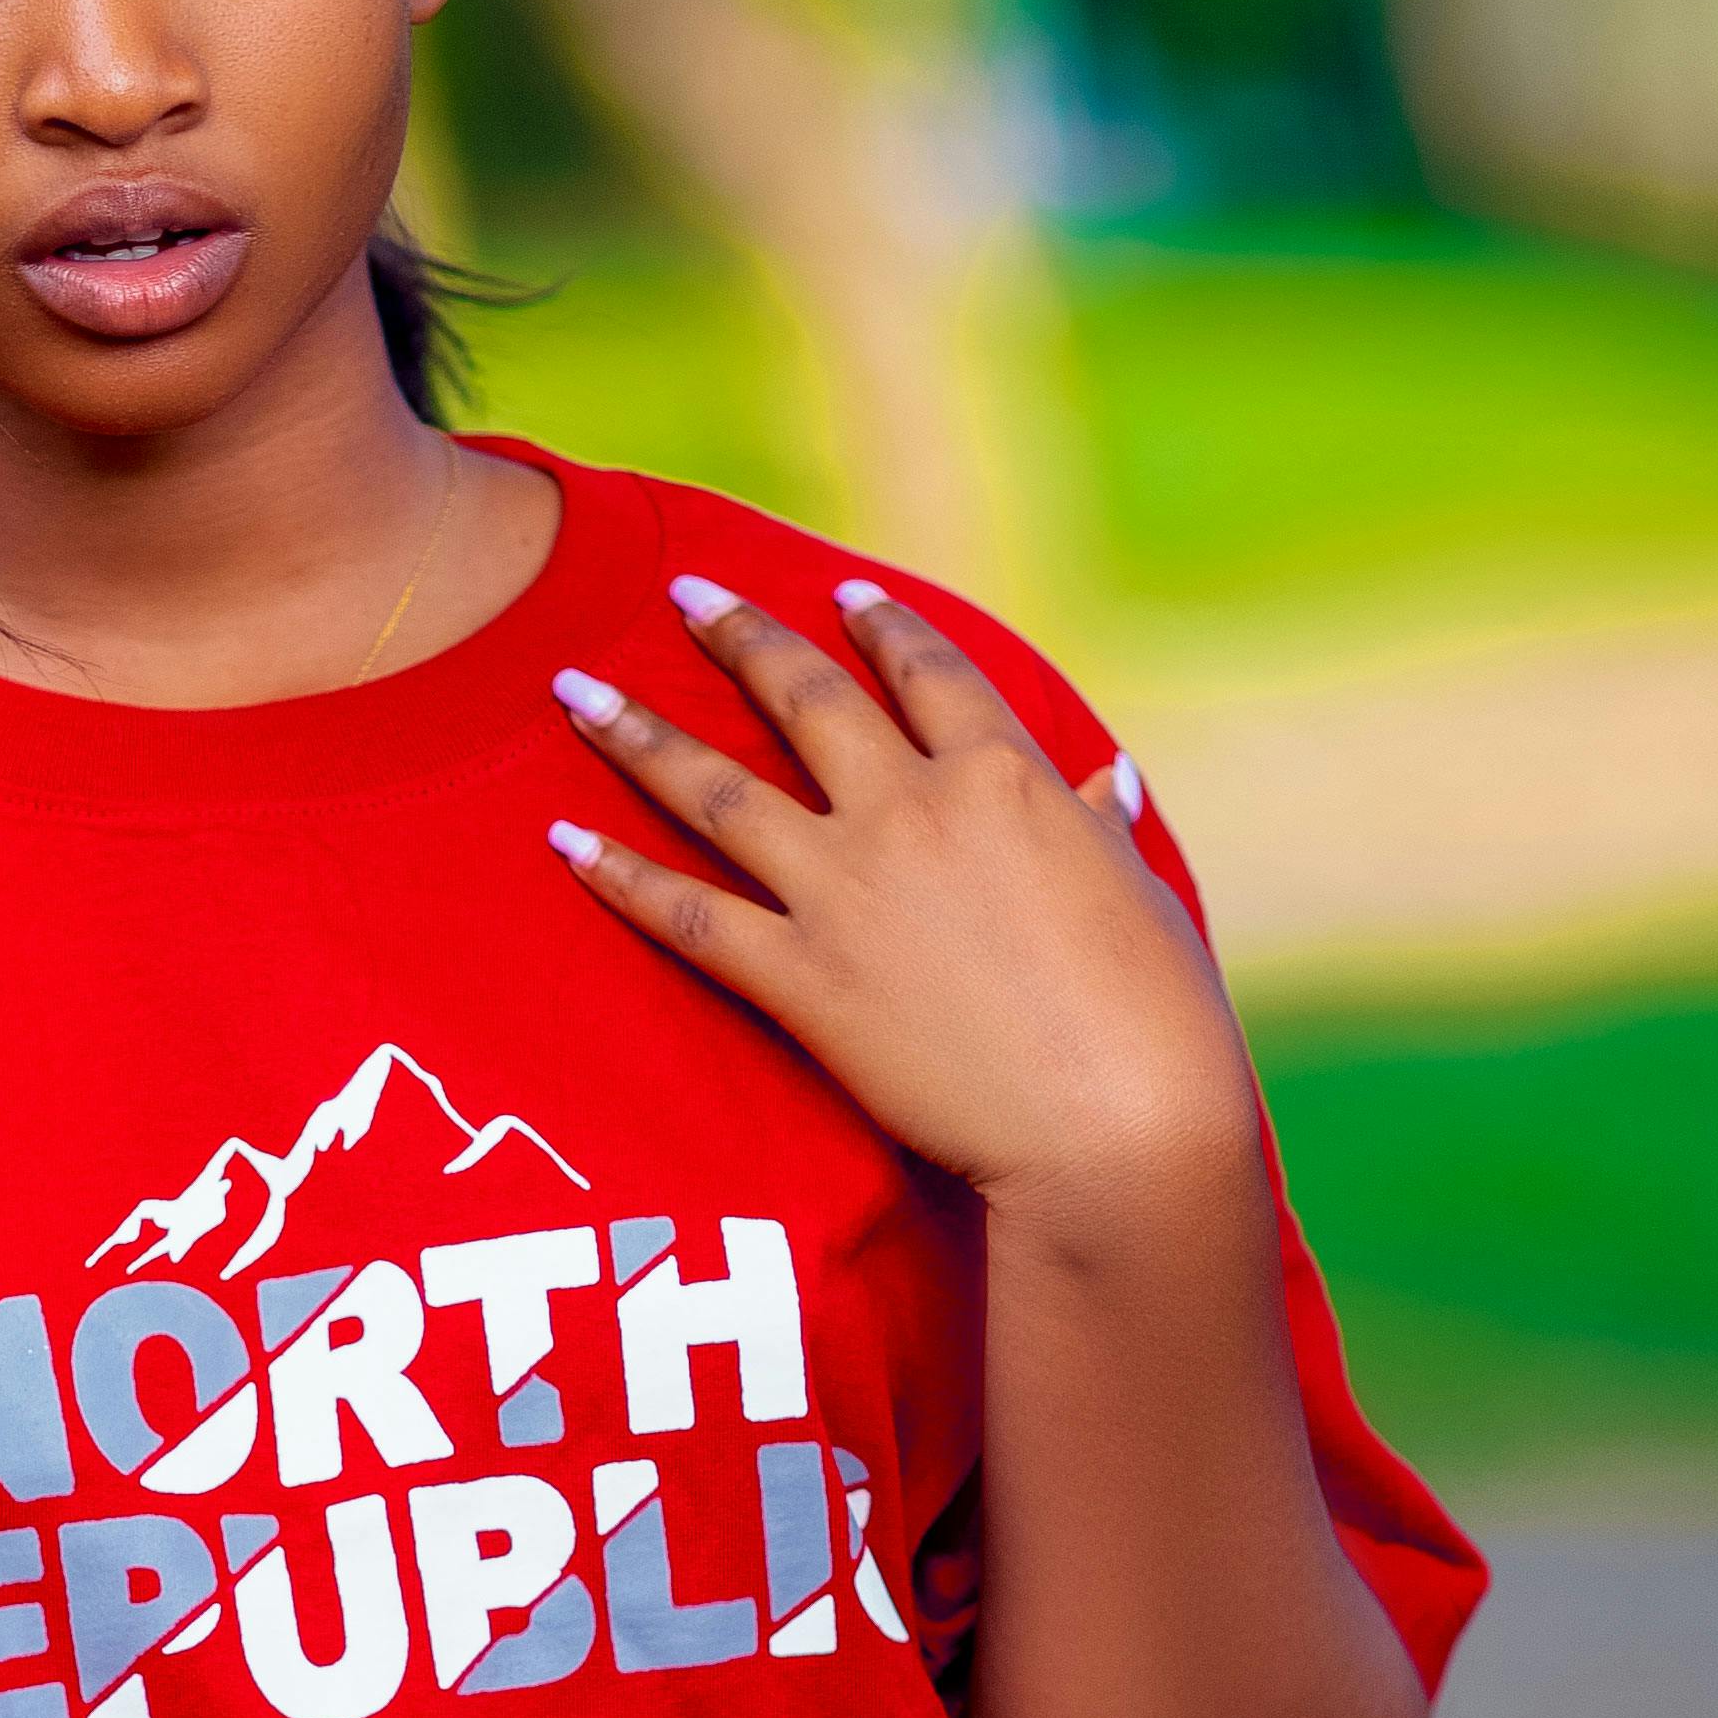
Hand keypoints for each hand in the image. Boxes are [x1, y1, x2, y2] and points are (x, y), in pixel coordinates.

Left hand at [549, 577, 1258, 1231]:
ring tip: (571, 686)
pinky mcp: (802, 977)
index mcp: (1007, 778)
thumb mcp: (1144, 898)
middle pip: (804, 698)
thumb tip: (1106, 780)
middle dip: (737, 637)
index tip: (838, 596)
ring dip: (636, 731)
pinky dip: (615, 874)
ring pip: (716, 788)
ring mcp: (847, 889)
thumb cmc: (1158, 1021)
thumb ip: (1103, 829)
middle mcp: (914, 809)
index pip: (926, 674)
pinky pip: (686, 913)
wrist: (1116, 1125)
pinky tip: (559, 840)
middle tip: (684, 592)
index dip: (878, 628)